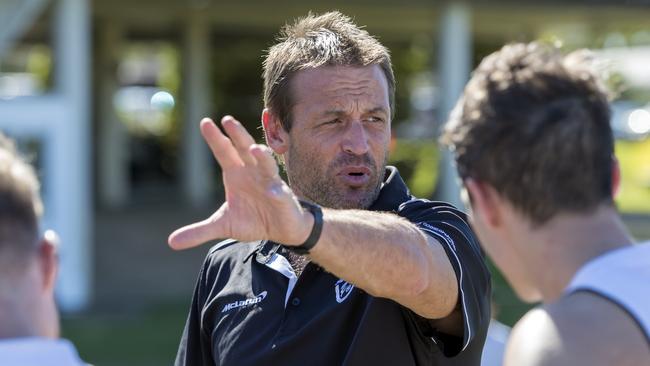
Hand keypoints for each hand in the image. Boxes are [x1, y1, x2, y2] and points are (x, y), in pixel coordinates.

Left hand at [168, 116, 312, 249]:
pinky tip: (272, 191)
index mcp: (236, 174)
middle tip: (228, 120)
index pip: (224, 151)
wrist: (281, 230)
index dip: (215, 138)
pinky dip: (276, 192)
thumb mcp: (223, 225)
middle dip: (238, 135)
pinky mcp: (283, 198)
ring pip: (266, 164)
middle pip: (244, 149)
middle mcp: (253, 172)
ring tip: (255, 149)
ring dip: (261, 156)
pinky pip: (279, 193)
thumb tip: (171, 242)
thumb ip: (199, 230)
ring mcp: (270, 183)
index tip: (205, 122)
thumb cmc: (254, 220)